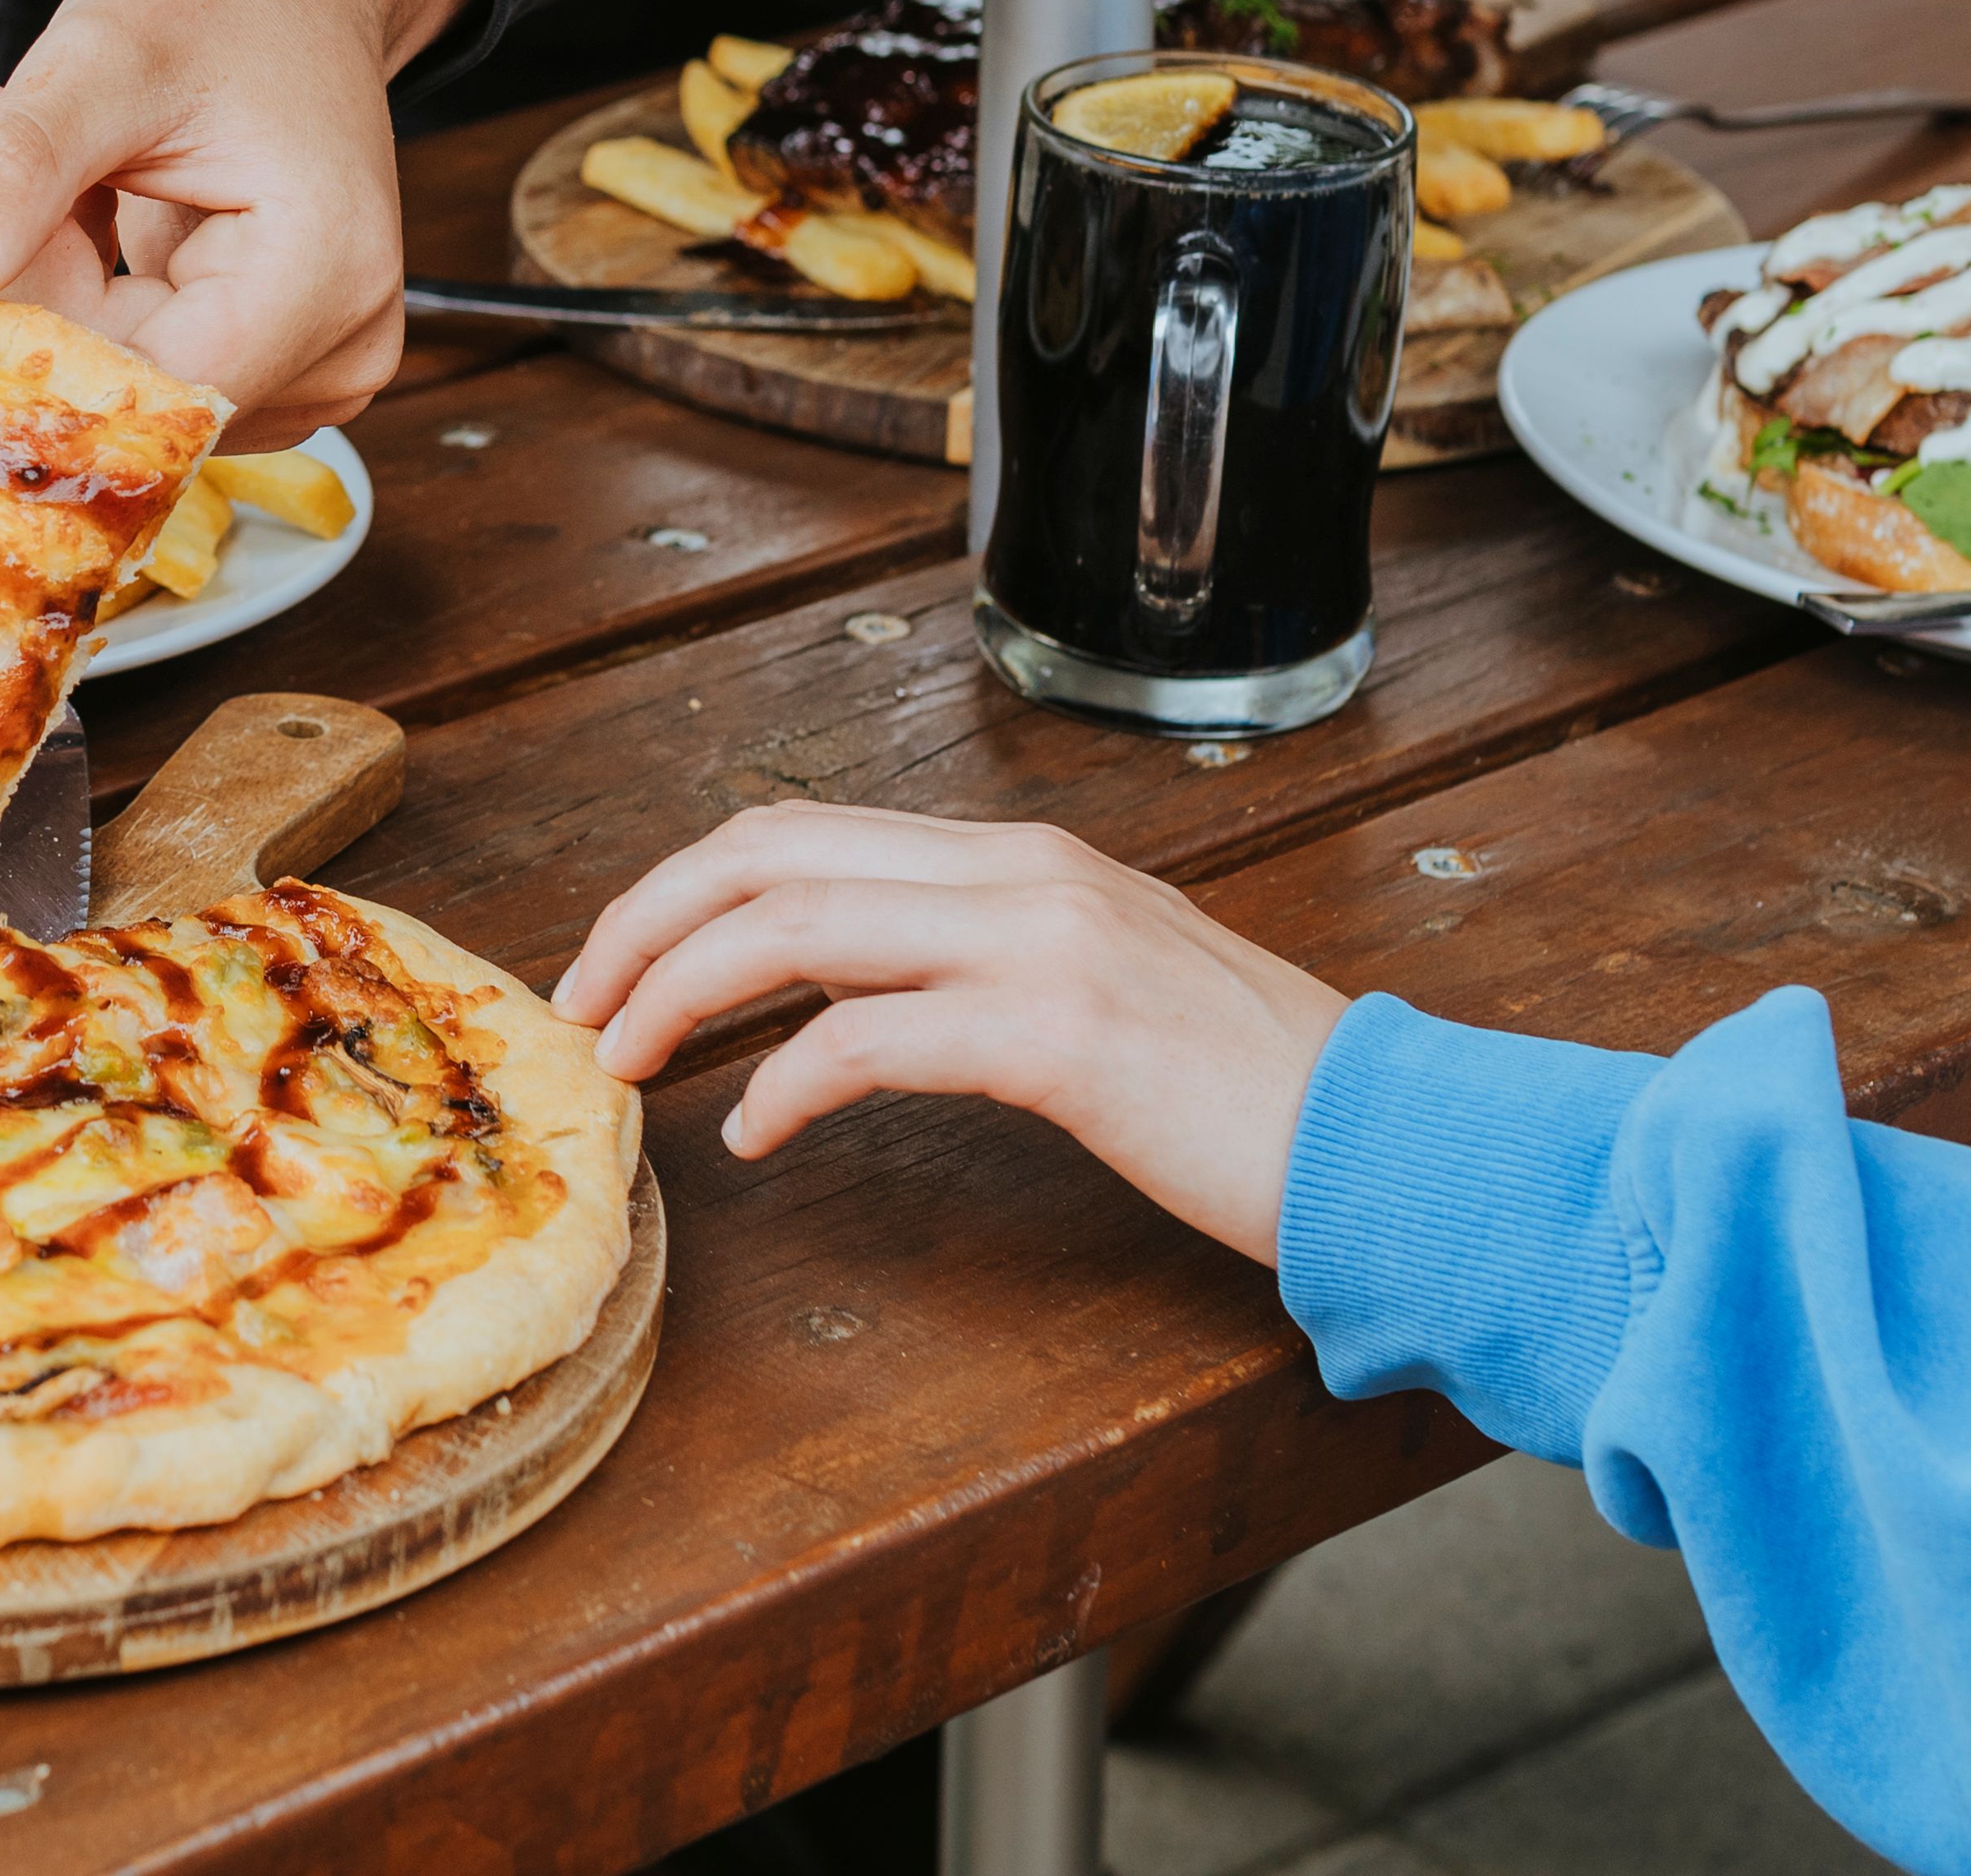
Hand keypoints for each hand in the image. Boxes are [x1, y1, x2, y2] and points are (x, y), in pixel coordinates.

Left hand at [0, 0, 482, 443]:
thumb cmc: (212, 2)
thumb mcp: (94, 64)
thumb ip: (9, 179)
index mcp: (321, 276)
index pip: (144, 391)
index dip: (31, 352)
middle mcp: (345, 347)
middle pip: (139, 399)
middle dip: (49, 312)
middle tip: (33, 182)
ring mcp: (326, 370)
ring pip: (136, 396)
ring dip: (71, 308)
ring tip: (78, 184)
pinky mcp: (291, 371)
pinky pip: (155, 379)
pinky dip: (100, 311)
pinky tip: (99, 218)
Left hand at [554, 803, 1347, 1263]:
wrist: (1389, 1141)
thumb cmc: (1244, 1093)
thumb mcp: (1095, 990)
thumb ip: (976, 966)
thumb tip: (842, 996)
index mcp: (1021, 857)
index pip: (799, 829)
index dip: (681, 886)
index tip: (616, 959)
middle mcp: (1020, 873)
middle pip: (766, 856)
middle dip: (644, 923)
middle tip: (581, 1007)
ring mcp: (1042, 942)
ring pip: (793, 925)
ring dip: (679, 992)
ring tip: (628, 1063)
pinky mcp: (1060, 1034)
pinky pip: (867, 1038)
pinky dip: (782, 1083)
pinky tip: (755, 1136)